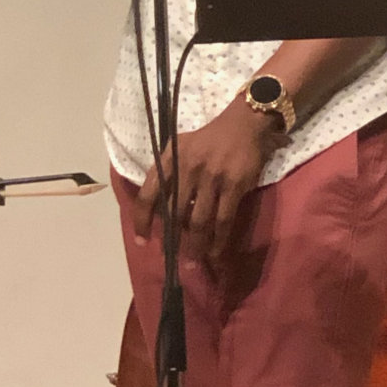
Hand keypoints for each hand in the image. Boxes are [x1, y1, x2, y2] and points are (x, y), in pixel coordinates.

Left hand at [132, 96, 280, 256]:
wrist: (244, 124)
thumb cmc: (209, 138)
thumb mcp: (181, 147)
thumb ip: (169, 173)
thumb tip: (161, 212)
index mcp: (170, 158)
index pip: (149, 194)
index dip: (142, 220)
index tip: (142, 241)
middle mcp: (188, 168)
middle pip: (175, 214)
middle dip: (173, 240)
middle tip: (173, 259)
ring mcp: (212, 177)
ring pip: (199, 221)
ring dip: (196, 246)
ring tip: (194, 263)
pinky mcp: (234, 185)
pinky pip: (223, 219)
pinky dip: (218, 239)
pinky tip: (215, 252)